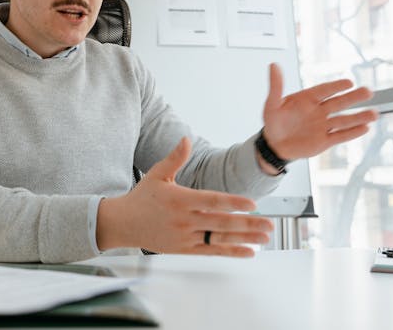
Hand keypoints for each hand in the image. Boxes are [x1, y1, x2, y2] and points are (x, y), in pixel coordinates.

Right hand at [97, 138, 273, 256]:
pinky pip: (211, 251)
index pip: (212, 201)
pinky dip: (231, 251)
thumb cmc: (142, 197)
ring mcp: (185, 236)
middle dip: (248, 225)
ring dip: (245, 239)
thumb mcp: (157, 173)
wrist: (123, 224)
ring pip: (219, 239)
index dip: (233, 203)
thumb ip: (175, 158)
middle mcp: (184, 220)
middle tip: (269, 225)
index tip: (253, 205)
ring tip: (265, 238)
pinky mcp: (184, 249)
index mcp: (180, 199)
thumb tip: (186, 139)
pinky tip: (249, 251)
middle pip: (221, 223)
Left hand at [262, 63, 377, 159]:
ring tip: (374, 114)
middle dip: (353, 98)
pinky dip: (351, 133)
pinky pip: (340, 136)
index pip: (324, 90)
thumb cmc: (274, 122)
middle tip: (368, 92)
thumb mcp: (272, 104)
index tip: (349, 83)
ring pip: (343, 120)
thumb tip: (273, 65)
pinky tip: (365, 128)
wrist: (274, 145)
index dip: (336, 86)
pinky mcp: (324, 140)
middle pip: (339, 103)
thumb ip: (276, 86)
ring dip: (358, 117)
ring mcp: (323, 125)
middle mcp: (319, 111)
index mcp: (307, 99)